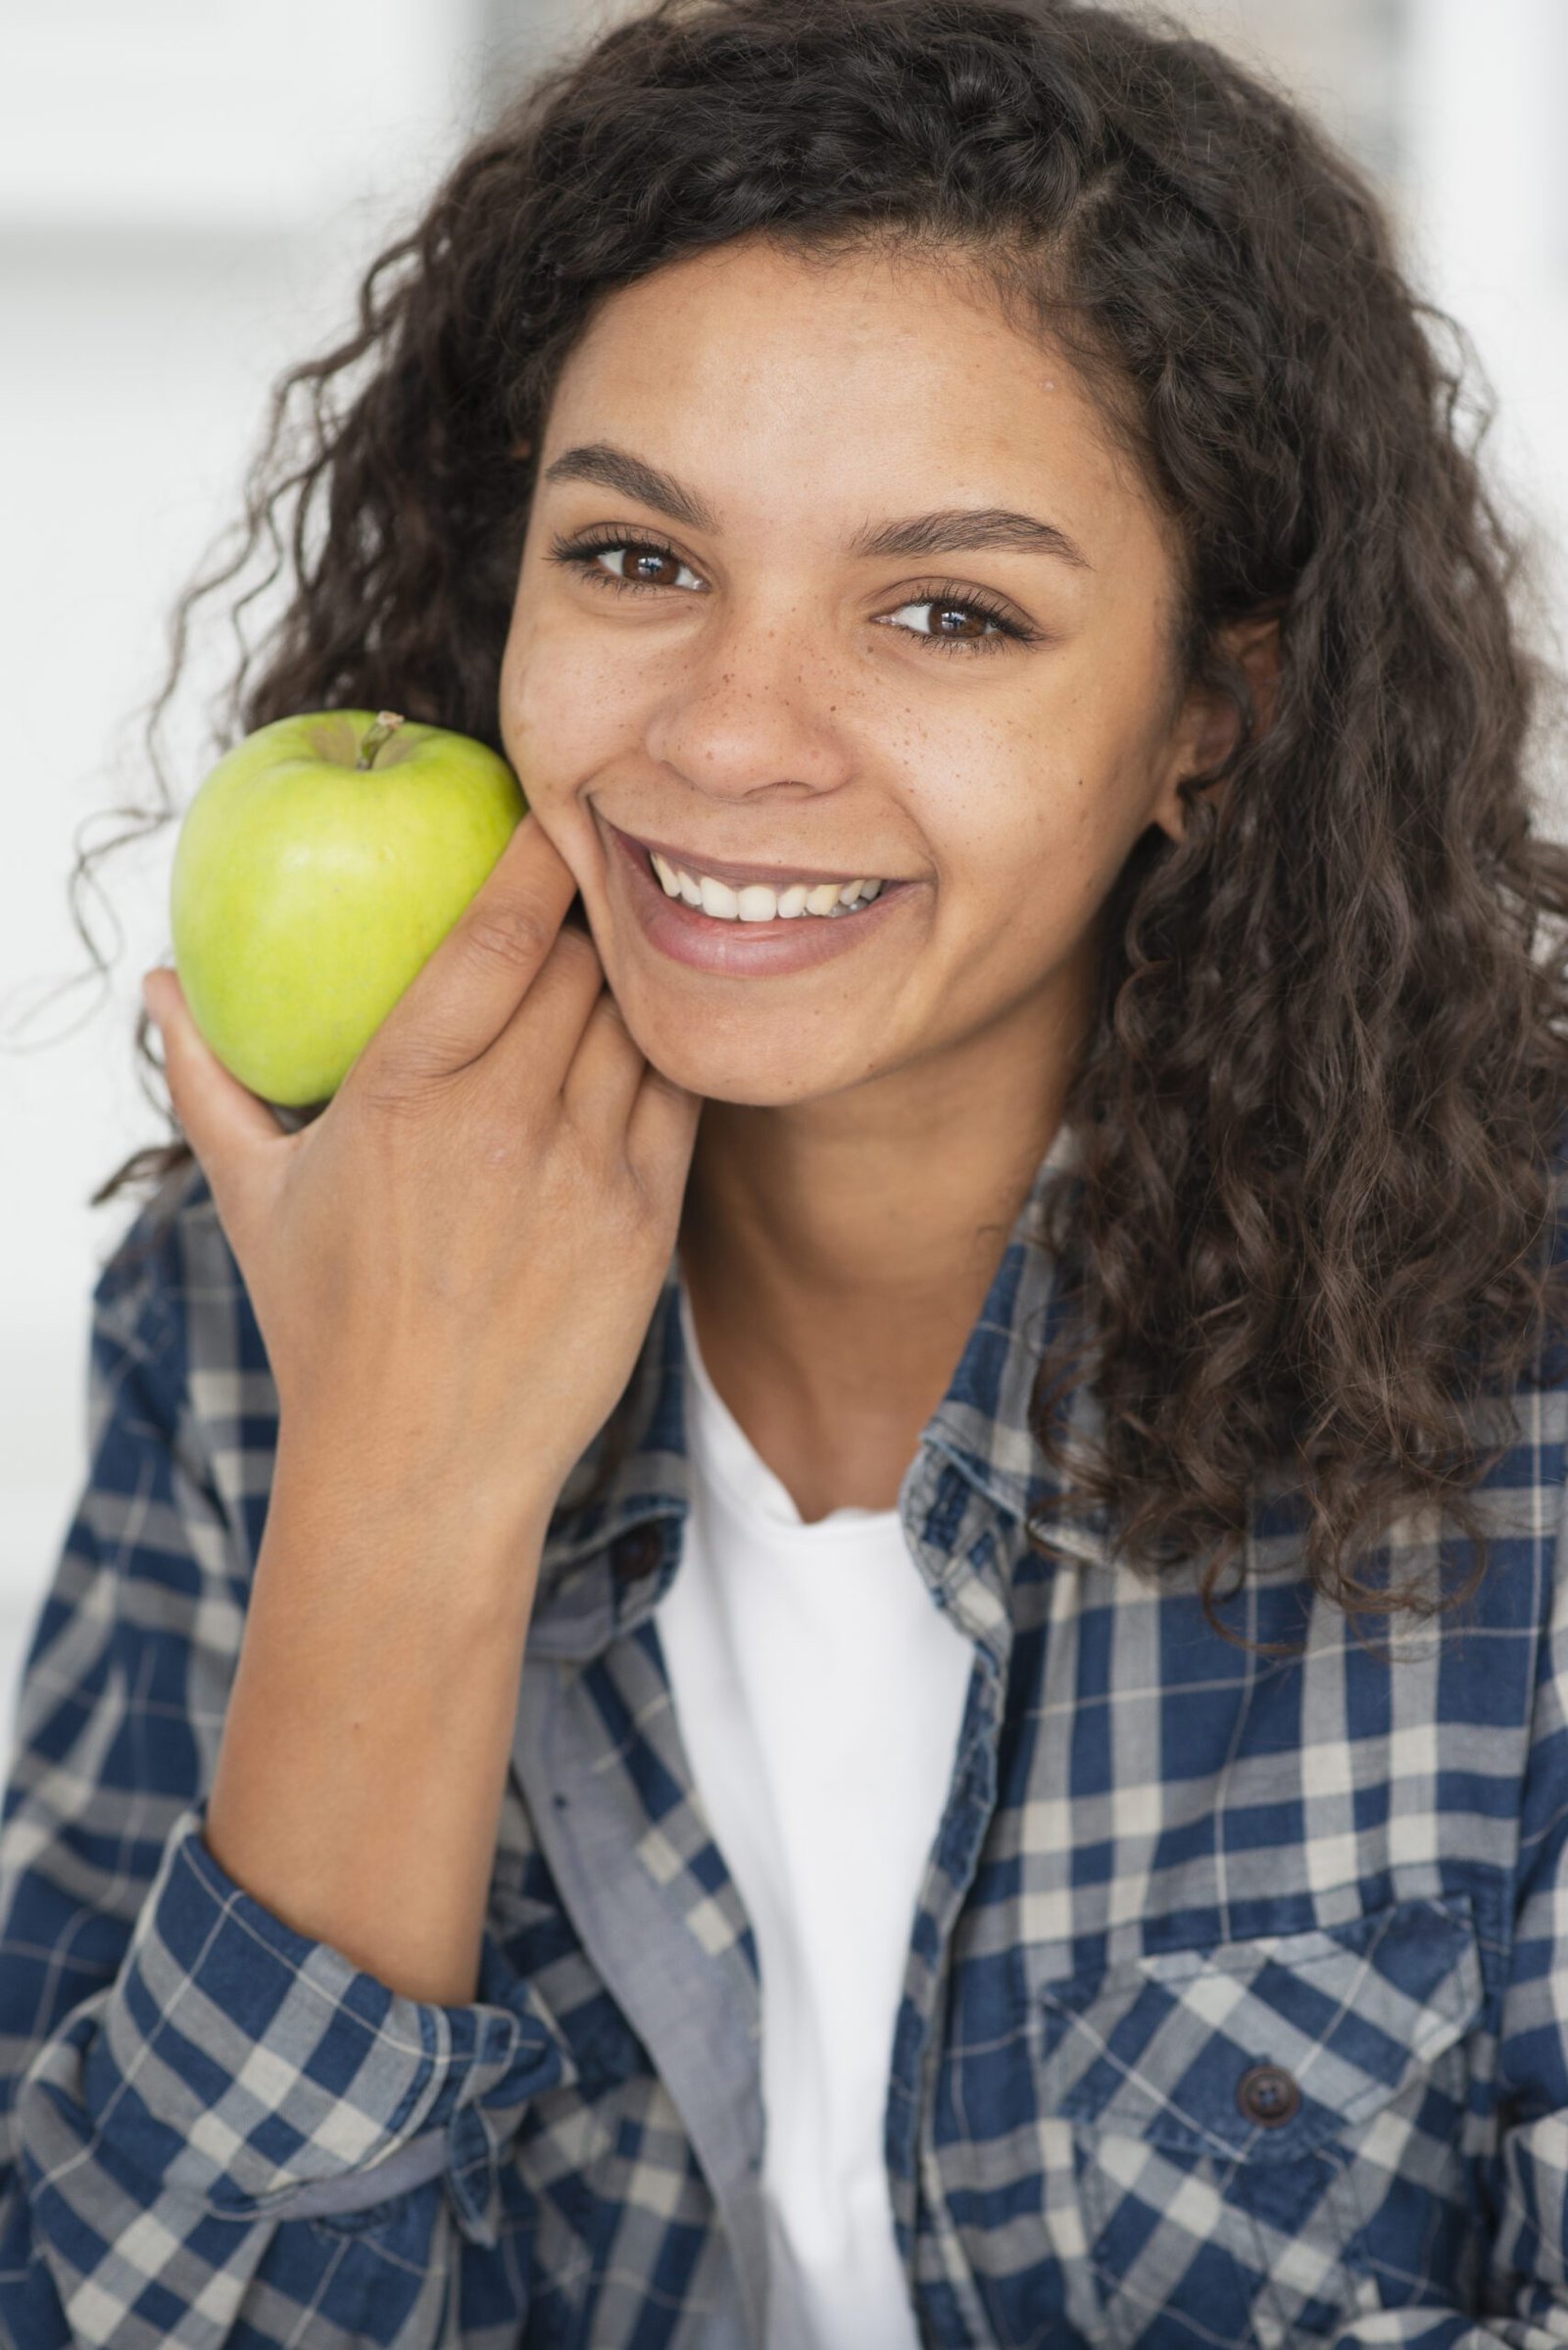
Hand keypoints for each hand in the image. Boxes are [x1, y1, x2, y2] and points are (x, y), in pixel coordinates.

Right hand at [142, 812, 701, 1533]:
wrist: (423, 1472)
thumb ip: (207, 1080)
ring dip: (632, 986)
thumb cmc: (326, 1330)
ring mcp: (586, 1177)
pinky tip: (652, 1051)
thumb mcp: (253, 1199)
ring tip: (626, 967)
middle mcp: (503, 1126)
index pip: (494, 937)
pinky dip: (667, 1062)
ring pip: (639, 1026)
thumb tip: (159, 984)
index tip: (554, 811)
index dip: (537, 857)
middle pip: (581, 968)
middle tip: (591, 896)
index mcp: (402, 1100)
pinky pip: (679, 1101)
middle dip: (587, 920)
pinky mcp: (648, 1227)